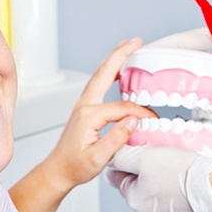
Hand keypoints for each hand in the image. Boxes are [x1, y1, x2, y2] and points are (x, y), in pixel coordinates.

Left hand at [45, 38, 154, 192]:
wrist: (59, 170)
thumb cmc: (75, 166)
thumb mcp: (98, 158)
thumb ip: (116, 138)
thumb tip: (134, 120)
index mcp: (88, 115)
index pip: (122, 108)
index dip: (140, 112)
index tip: (153, 120)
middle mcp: (84, 105)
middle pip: (104, 73)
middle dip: (121, 54)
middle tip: (135, 41)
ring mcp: (83, 105)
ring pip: (100, 75)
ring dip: (114, 59)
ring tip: (127, 47)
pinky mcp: (85, 108)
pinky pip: (99, 84)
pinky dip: (109, 72)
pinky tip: (117, 70)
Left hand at [106, 146, 211, 211]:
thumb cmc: (183, 175)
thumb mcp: (145, 158)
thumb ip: (124, 156)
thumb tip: (113, 155)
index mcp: (133, 199)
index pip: (116, 174)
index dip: (123, 156)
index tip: (134, 146)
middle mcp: (146, 211)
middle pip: (136, 180)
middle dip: (143, 164)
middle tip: (156, 149)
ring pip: (155, 185)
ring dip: (160, 172)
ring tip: (173, 158)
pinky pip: (173, 192)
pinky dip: (176, 180)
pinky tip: (185, 170)